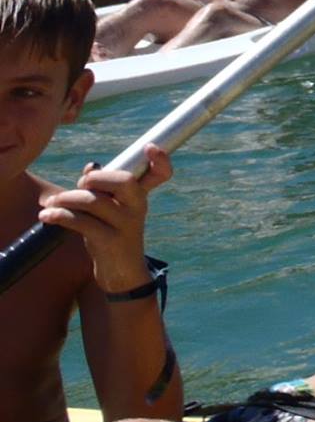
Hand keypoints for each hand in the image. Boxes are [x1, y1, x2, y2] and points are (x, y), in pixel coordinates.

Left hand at [39, 145, 171, 293]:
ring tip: (52, 203)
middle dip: (97, 178)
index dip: (160, 160)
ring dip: (68, 199)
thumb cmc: (111, 235)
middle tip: (80, 185)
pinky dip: (60, 216)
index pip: (161, 174)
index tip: (149, 147)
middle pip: (124, 181)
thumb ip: (102, 188)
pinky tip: (46, 216)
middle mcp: (139, 208)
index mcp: (140, 197)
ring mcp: (127, 225)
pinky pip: (82, 222)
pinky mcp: (110, 242)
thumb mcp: (110, 211)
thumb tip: (90, 166)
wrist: (120, 273)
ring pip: (95, 201)